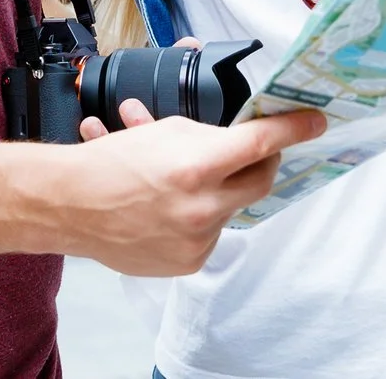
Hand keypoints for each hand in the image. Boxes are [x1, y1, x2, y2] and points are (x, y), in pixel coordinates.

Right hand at [55, 108, 325, 276]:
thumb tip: (237, 133)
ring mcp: (198, 239)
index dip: (293, 128)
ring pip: (231, 207)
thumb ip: (205, 133)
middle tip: (255, 149)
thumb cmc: (109, 162)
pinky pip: (209, 234)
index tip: (314, 122)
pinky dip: (198, 216)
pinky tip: (170, 204)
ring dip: (219, 190)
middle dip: (262, 161)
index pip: (262, 143)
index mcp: (198, 165)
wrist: (70, 207)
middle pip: (259, 180)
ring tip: (183, 178)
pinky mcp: (189, 262)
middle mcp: (204, 206)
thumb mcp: (163, 130)